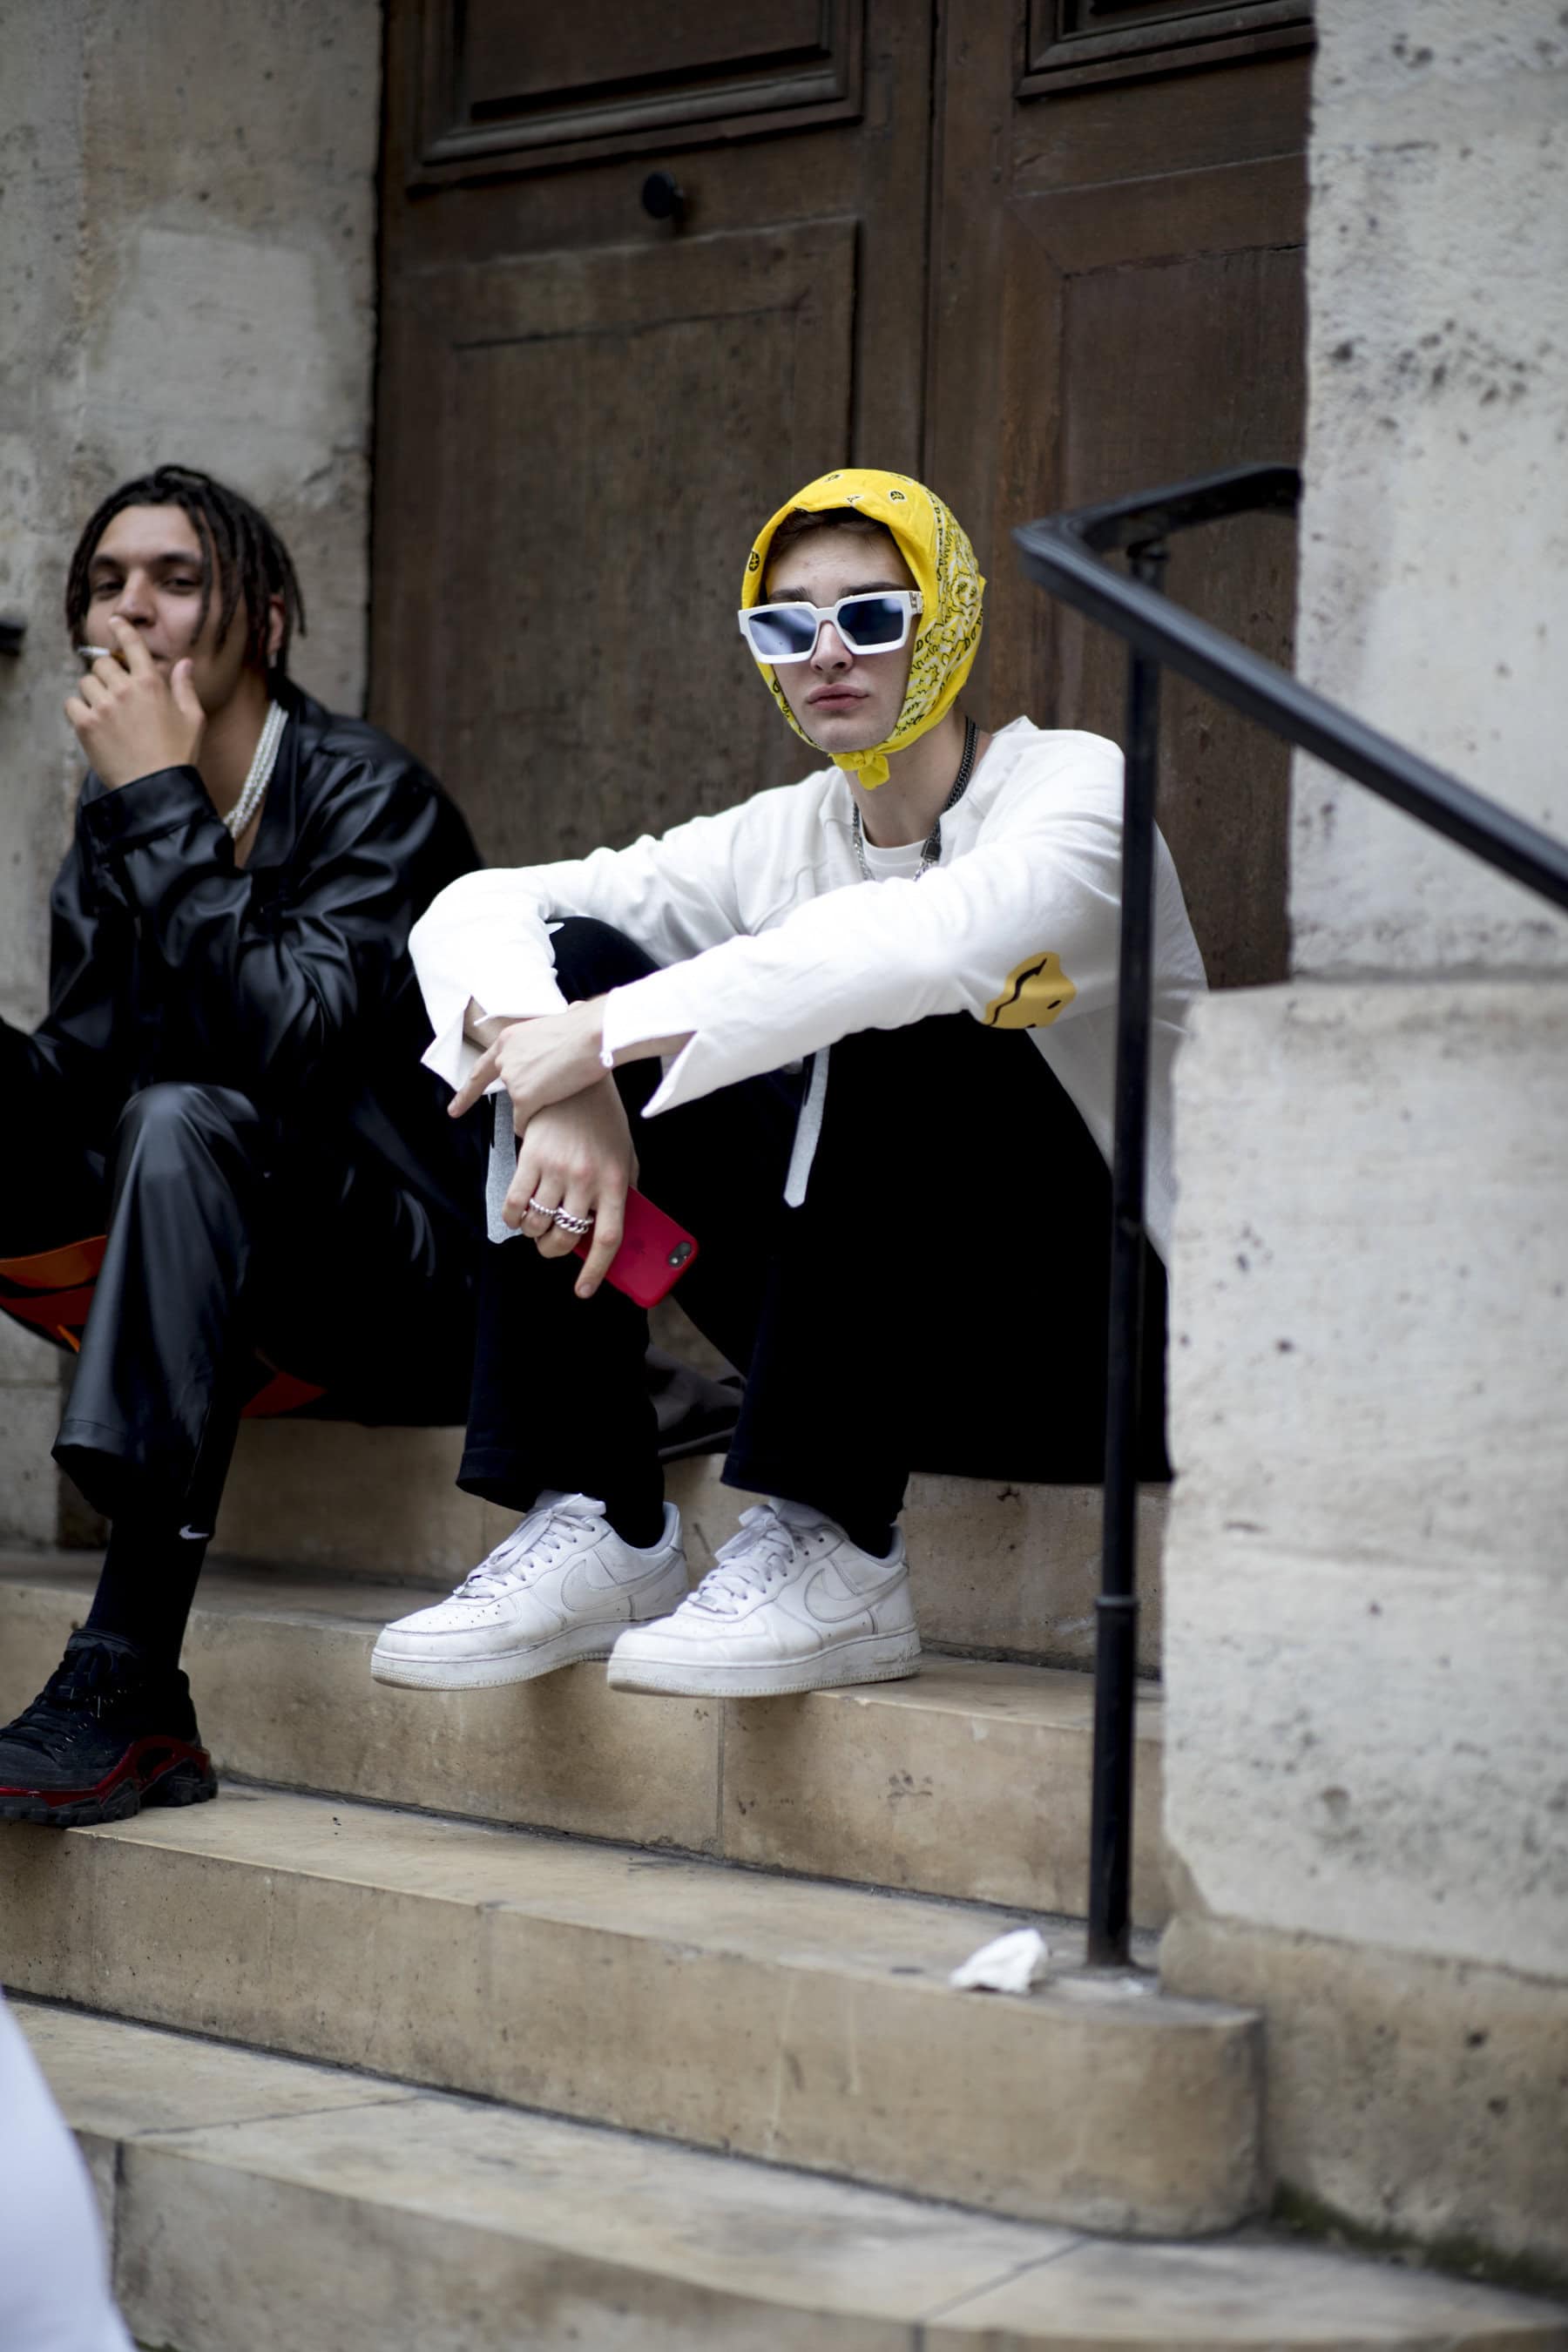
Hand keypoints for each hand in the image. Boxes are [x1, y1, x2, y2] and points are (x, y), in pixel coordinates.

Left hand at [64, 617, 204, 788]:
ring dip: (93, 691)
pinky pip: (72, 704)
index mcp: (151, 684)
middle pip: (102, 663)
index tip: (115, 621)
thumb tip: (184, 663)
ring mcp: (103, 707)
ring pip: (86, 682)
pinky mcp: (87, 725)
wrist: (157, 788)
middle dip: (106, 672)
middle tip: (113, 689)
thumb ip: (185, 687)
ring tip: (104, 710)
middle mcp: (125, 690)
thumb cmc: (179, 755)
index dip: (122, 629)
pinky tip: (91, 721)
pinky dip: (78, 709)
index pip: (132, 644)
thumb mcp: (194, 719)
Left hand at [449, 999, 606, 1129]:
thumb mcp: (554, 1025)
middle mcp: (505, 1059)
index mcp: (509, 1039)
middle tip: (549, 1090)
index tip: (455, 1109)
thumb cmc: (585, 1026)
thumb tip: (567, 1018)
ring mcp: (512, 1079)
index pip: (483, 1069)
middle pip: (510, 1087)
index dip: (467, 1092)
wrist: (592, 1035)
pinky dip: (531, 1124)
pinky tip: (545, 1121)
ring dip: (538, 1103)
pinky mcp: (523, 1097)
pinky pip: (522, 1121)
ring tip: (565, 1088)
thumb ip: (548, 1035)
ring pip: (521, 1103)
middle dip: (526, 1092)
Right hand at [507, 1078, 637, 1297]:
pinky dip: (513, 1219)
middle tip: (551, 1247)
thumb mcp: (625, 1154)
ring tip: (536, 1227)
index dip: (595, 1270)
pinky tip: (517, 1217)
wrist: (577, 1079)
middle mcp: (587, 1180)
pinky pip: (515, 1203)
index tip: (584, 1290)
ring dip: (534, 1234)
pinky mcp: (531, 1158)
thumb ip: (623, 1190)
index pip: (607, 1238)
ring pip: (538, 1224)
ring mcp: (557, 1169)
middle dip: (555, 1251)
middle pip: (566, 1236)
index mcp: (616, 1182)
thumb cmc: (603, 1120)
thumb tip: (612, 1228)